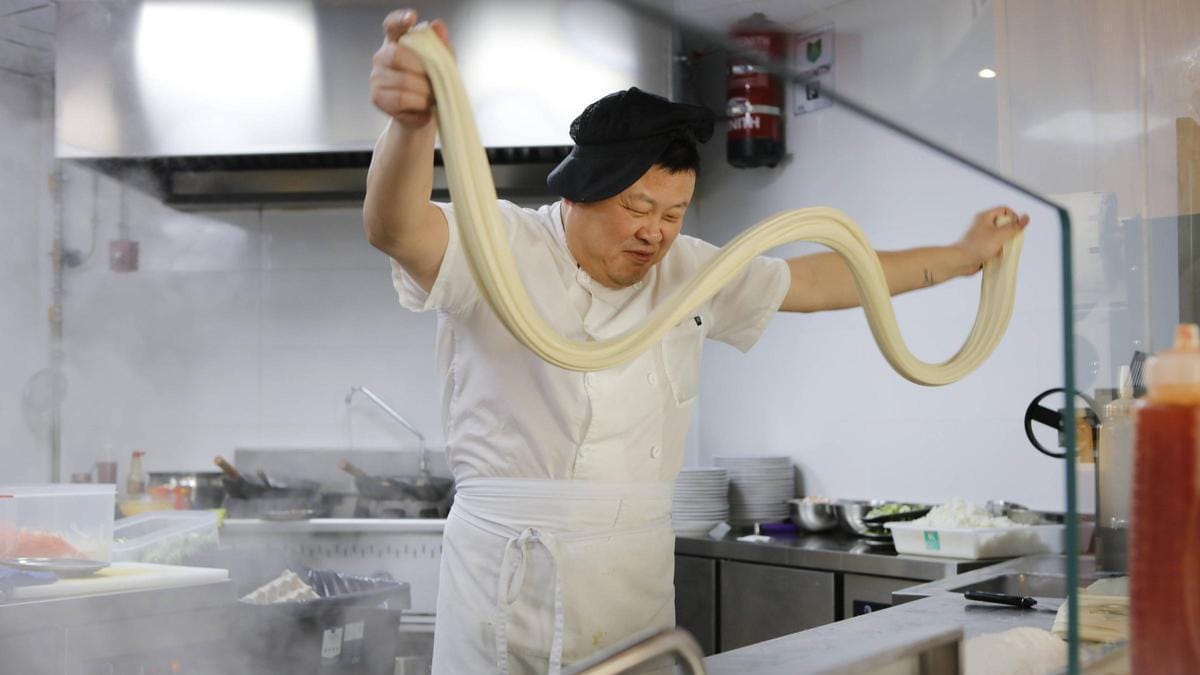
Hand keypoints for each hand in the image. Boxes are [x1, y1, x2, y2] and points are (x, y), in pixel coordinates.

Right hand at [369, 9, 452, 128]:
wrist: (425, 114)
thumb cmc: (431, 86)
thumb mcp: (443, 65)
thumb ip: (441, 46)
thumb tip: (438, 26)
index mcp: (398, 42)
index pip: (393, 25)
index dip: (399, 19)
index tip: (411, 18)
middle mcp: (382, 56)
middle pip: (397, 55)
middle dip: (422, 71)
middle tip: (435, 83)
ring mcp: (377, 76)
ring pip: (403, 82)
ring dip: (425, 93)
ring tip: (432, 98)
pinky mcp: (376, 97)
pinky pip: (401, 99)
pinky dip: (419, 106)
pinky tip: (424, 110)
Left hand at [955, 206, 1029, 275]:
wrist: (960, 262)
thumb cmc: (975, 247)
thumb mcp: (1000, 235)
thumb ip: (1014, 227)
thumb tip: (1026, 218)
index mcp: (985, 217)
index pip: (1005, 210)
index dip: (1013, 217)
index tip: (1015, 227)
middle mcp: (983, 225)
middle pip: (1004, 224)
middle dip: (1010, 232)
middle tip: (1009, 240)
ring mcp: (982, 236)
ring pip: (1001, 236)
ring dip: (1005, 243)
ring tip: (1002, 249)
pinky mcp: (982, 246)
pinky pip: (995, 246)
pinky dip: (999, 250)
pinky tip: (998, 255)